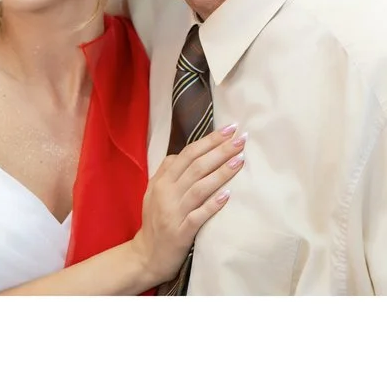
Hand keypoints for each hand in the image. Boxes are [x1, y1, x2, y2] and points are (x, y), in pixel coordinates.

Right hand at [132, 125, 246, 279]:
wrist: (145, 256)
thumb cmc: (155, 222)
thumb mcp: (154, 193)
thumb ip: (167, 172)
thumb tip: (185, 153)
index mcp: (162, 182)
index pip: (188, 154)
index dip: (209, 141)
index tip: (230, 129)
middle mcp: (166, 194)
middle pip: (196, 166)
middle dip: (220, 150)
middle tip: (241, 139)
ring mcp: (173, 213)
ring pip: (199, 187)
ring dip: (221, 173)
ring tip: (240, 159)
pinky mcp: (180, 232)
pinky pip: (198, 216)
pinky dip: (213, 205)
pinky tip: (228, 195)